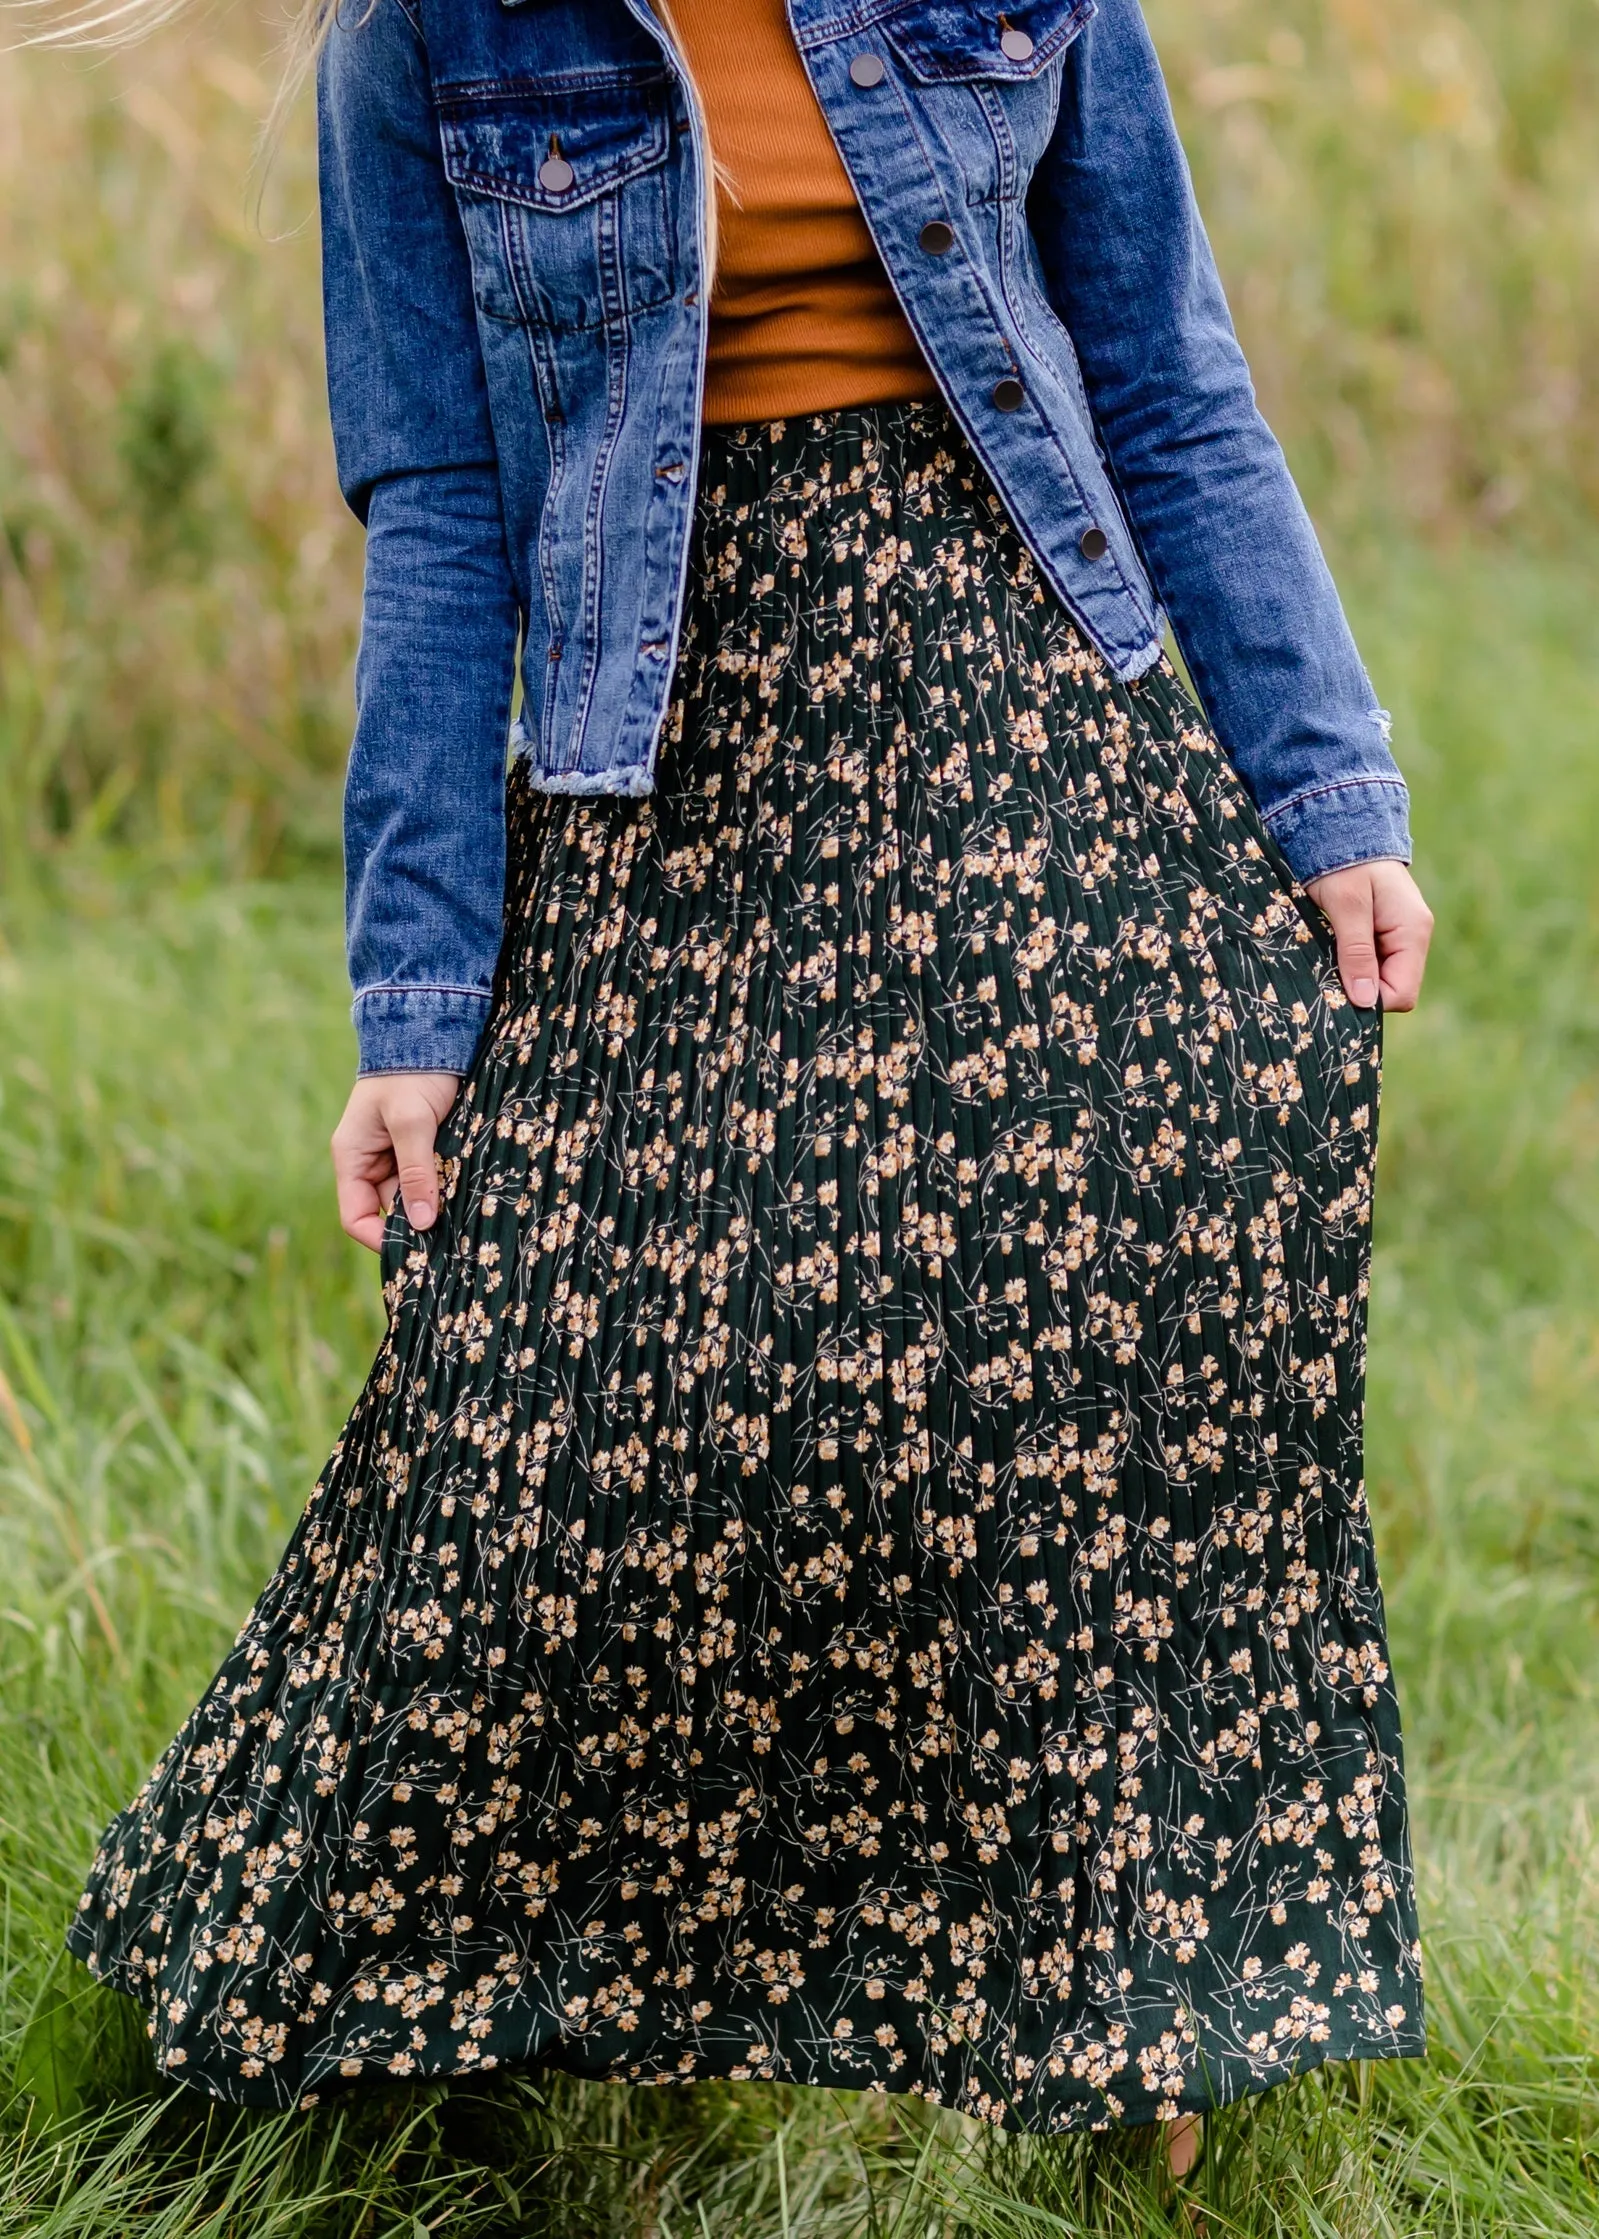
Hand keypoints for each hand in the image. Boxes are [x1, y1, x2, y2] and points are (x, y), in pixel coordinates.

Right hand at [331, 1072, 461, 1251]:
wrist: (431, 1032)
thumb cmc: (412, 1073)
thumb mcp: (412, 1121)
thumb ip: (416, 1171)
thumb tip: (420, 1224)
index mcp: (352, 1157)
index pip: (356, 1216)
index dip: (380, 1239)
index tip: (416, 1251)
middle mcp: (372, 1161)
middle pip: (389, 1211)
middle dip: (417, 1223)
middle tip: (451, 1237)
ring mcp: (398, 1155)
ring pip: (415, 1197)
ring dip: (437, 1204)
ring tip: (464, 1214)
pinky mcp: (424, 1147)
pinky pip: (432, 1179)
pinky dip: (447, 1187)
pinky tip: (468, 1193)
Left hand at [1304, 858, 1432, 1013]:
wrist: (1342, 827)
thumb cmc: (1344, 861)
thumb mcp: (1347, 905)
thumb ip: (1356, 951)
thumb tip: (1364, 1001)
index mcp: (1413, 932)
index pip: (1402, 993)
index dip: (1370, 999)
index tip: (1337, 986)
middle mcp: (1411, 938)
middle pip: (1390, 988)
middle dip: (1358, 986)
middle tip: (1325, 966)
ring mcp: (1397, 936)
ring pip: (1375, 977)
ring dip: (1350, 972)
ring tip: (1326, 949)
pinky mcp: (1380, 932)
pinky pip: (1366, 962)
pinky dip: (1346, 960)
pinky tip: (1329, 944)